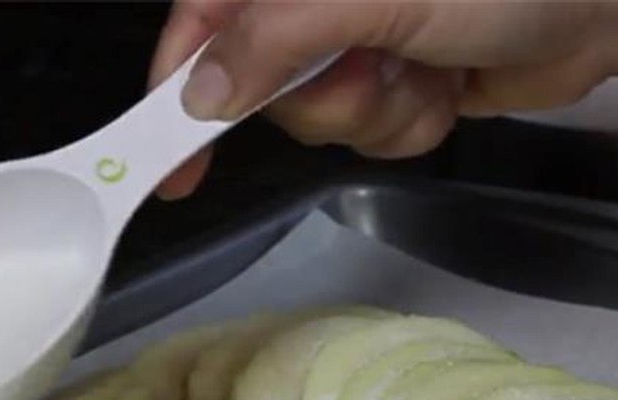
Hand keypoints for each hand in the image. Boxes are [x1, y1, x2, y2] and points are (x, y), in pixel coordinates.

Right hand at [147, 1, 617, 200]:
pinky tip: (448, 86)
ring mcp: (362, 33)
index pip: (202, 21)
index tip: (169, 159)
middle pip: (258, 84)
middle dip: (322, 98)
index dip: (179, 90)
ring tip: (428, 69)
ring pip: (318, 119)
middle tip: (375, 69)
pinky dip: (409, 125)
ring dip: (376, 113)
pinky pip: (370, 134)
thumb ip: (276, 36)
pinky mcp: (401, 74)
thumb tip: (204, 90)